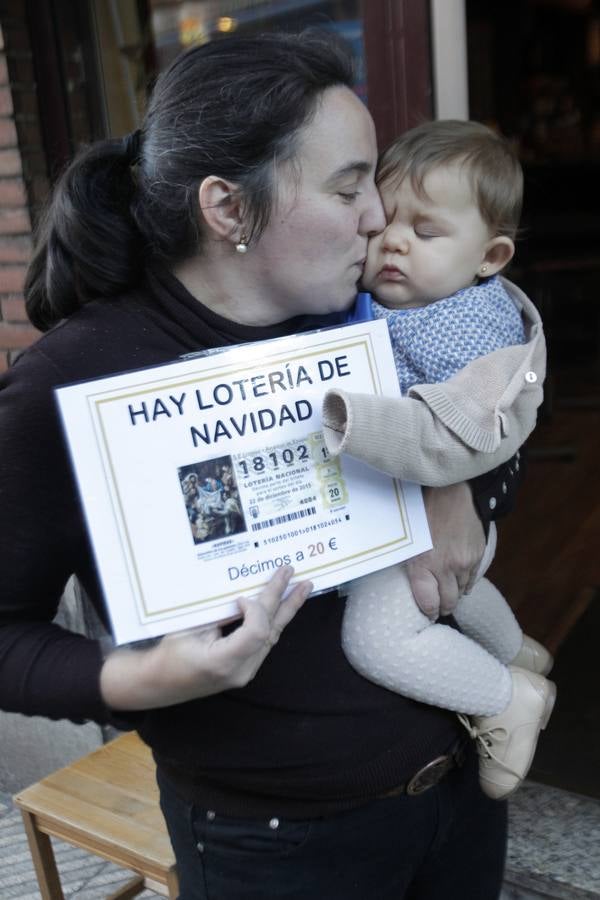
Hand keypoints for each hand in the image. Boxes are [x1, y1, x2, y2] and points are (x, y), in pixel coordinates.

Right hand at [100, 566, 311, 709]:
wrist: (160, 683)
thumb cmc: (169, 654)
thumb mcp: (190, 629)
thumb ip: (219, 616)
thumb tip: (243, 597)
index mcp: (223, 662)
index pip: (256, 632)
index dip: (255, 610)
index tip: (240, 597)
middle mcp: (240, 671)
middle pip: (270, 632)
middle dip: (284, 601)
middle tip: (297, 577)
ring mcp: (245, 672)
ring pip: (272, 637)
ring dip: (286, 610)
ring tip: (303, 588)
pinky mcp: (245, 668)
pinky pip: (265, 642)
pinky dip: (274, 620)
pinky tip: (284, 605)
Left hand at [406, 483, 485, 619]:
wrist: (453, 491)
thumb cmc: (423, 509)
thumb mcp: (408, 538)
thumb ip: (411, 561)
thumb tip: (410, 580)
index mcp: (423, 564)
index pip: (428, 603)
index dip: (428, 612)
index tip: (427, 613)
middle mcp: (446, 568)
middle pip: (448, 602)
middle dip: (442, 607)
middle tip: (438, 609)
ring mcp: (464, 562)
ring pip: (461, 591)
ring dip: (454, 594)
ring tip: (448, 594)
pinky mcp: (478, 555)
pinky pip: (473, 579)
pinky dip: (466, 582)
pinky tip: (461, 582)